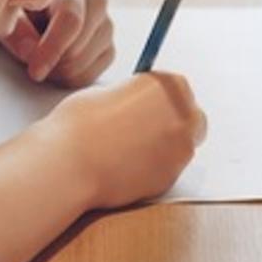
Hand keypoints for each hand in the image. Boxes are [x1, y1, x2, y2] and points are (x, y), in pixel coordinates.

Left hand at [0, 0, 113, 87]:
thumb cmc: (22, 10)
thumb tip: (30, 50)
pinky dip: (74, 78)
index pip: (71, 20)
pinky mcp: (109, 46)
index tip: (35, 70)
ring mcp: (107, 24)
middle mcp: (96, 1)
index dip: (52, 49)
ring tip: (44, 62)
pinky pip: (95, 73)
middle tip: (33, 63)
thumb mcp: (10, 15)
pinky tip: (58, 68)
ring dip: (61, 71)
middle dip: (53, 63)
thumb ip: (18, 31)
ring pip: (87, 61)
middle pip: (79, 47)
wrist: (38, 12)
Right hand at [43, 72, 205, 208]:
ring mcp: (182, 147)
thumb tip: (132, 107)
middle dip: (171, 121)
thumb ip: (129, 97)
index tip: (145, 105)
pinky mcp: (173, 176)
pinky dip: (154, 169)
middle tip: (141, 129)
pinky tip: (127, 167)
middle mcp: (183, 114)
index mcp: (167, 85)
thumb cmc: (80, 125)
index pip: (175, 86)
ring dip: (163, 146)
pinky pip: (169, 169)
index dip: (157, 97)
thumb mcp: (103, 93)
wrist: (72, 163)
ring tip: (127, 150)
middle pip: (189, 116)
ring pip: (181, 145)